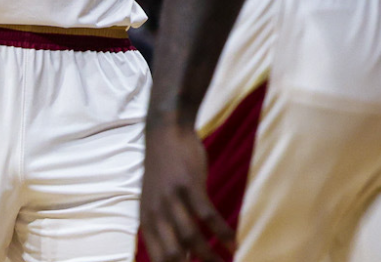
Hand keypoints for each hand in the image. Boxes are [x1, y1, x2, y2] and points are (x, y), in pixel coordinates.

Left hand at [139, 116, 234, 261]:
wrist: (165, 132)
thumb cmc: (164, 171)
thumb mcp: (157, 203)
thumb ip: (167, 229)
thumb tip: (182, 256)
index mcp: (146, 222)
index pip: (158, 259)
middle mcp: (156, 214)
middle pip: (173, 256)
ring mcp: (172, 200)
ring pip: (192, 238)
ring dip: (211, 257)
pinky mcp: (189, 186)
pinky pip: (208, 217)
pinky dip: (222, 233)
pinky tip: (233, 244)